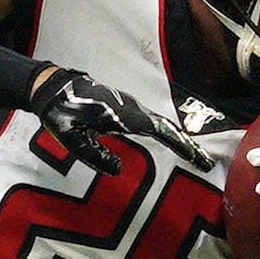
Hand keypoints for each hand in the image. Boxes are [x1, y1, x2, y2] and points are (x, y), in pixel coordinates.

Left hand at [29, 68, 214, 175]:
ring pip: (159, 122)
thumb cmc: (60, 113)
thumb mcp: (71, 139)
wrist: (53, 88)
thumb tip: (119, 170)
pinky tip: (170, 140)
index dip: (181, 145)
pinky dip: (165, 131)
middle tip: (206, 163)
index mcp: (121, 115)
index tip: (200, 159)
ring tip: (194, 156)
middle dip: (188, 145)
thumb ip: (94, 156)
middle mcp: (130, 108)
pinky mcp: (123, 106)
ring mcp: (128, 105)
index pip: (159, 131)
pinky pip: (150, 120)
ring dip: (178, 138)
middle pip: (166, 126)